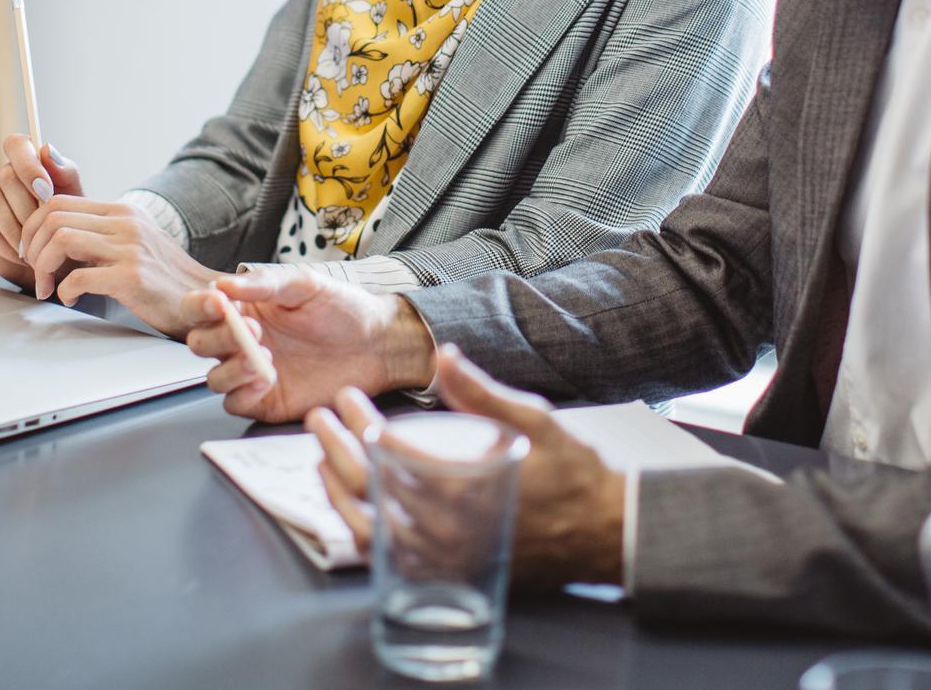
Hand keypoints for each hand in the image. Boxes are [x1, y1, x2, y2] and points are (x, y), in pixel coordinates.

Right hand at [0, 134, 80, 288]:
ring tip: (36, 245)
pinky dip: (5, 245)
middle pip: (6, 175)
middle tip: (45, 228)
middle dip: (29, 206)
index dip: (28, 165)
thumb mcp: (75, 199)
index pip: (16, 144)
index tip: (45, 190)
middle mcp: (5, 176)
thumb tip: (47, 149)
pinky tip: (20, 255)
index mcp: (29, 163)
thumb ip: (65, 172)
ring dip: (18, 227)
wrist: (56, 263)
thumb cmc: (66, 225)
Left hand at [9, 160, 220, 337]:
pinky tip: (71, 299)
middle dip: (33, 246)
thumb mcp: (134, 242)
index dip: (33, 227)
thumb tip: (57, 233)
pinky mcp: (133, 277)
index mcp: (123, 211)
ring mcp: (130, 248)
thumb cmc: (164, 278)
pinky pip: (78, 277)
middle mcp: (127, 222)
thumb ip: (101, 233)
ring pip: (61, 239)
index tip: (32, 251)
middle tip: (35, 271)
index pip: (59, 201)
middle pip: (54, 216)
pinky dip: (65, 291)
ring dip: (43, 267)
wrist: (204, 301)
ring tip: (47, 287)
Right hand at [179, 268, 434, 423]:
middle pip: (200, 344)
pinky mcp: (266, 401)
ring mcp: (251, 373)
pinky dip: (243, 394)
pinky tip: (266, 380)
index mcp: (244, 309)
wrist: (378, 344)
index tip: (216, 303)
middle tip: (252, 330)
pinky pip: (236, 403)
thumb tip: (224, 283)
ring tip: (263, 356)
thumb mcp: (304, 285)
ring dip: (230, 368)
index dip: (198, 307)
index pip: (200, 309)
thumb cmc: (342, 310)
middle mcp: (241, 341)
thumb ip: (264, 284)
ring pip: (214, 378)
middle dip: (218, 338)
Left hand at [310, 347, 626, 587]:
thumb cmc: (576, 476)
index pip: (387, 454)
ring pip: (368, 531)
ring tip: (322, 462)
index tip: (349, 400)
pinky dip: (363, 531)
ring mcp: (444, 559)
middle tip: (320, 421)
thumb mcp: (533, 419)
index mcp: (462, 489)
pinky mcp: (449, 575)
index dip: (360, 423)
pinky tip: (353, 507)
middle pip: (366, 490)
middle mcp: (446, 530)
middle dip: (335, 450)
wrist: (610, 534)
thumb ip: (480, 391)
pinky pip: (389, 560)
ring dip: (337, 494)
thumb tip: (443, 355)